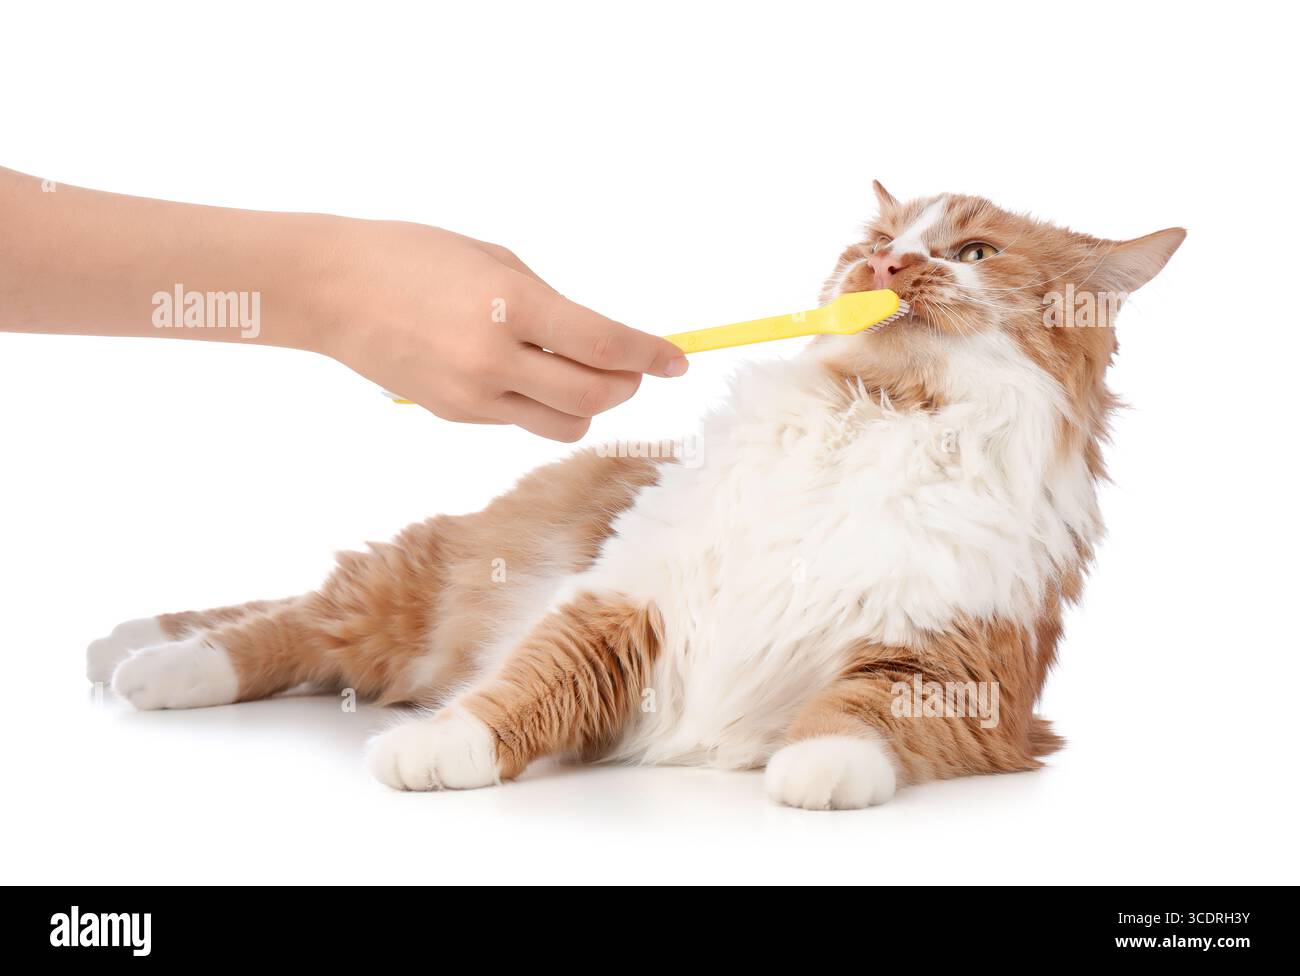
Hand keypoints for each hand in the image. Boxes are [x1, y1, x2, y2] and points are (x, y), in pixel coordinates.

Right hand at [314, 221, 687, 440]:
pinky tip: (525, 373)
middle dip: (627, 387)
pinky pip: (520, 420)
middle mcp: (493, 358)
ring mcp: (471, 395)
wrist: (331, 288)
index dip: (650, 355)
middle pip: (592, 399)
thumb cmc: (415, 256)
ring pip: (561, 426)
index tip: (679, 360)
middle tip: (635, 370)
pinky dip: (539, 403)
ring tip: (582, 375)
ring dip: (588, 406)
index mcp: (510, 305)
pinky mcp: (454, 415)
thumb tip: (600, 342)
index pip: (603, 344)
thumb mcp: (494, 261)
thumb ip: (550, 305)